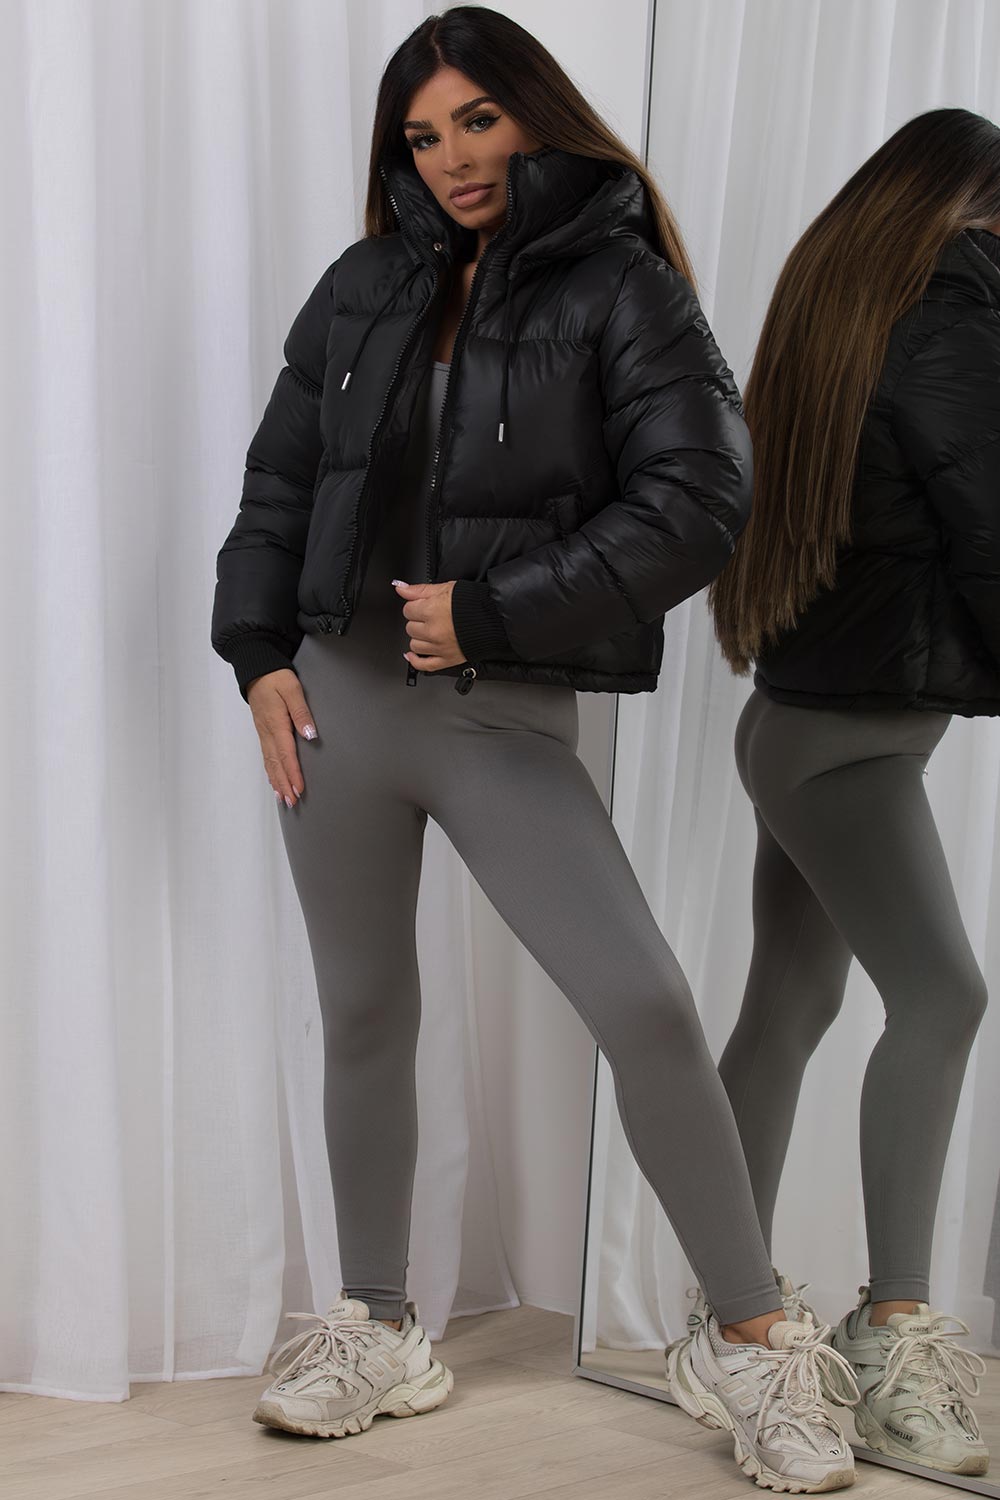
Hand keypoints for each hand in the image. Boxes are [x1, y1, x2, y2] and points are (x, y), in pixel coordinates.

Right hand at [246, 668, 316, 805]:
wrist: (256, 668)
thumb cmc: (276, 677)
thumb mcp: (292, 689)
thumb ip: (302, 713)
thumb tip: (310, 735)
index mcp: (276, 723)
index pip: (286, 754)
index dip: (293, 773)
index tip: (299, 789)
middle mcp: (267, 732)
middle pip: (276, 763)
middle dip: (284, 784)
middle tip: (292, 802)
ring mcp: (263, 732)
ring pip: (269, 762)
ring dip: (277, 781)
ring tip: (283, 798)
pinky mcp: (262, 730)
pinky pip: (266, 756)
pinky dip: (270, 771)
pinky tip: (274, 779)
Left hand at [392, 579, 464, 670]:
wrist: (495, 618)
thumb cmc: (473, 602)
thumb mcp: (446, 588)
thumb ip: (420, 590)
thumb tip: (400, 589)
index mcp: (432, 611)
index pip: (408, 610)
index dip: (416, 606)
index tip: (424, 606)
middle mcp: (433, 631)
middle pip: (410, 627)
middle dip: (418, 621)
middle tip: (431, 617)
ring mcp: (439, 647)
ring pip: (414, 645)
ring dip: (420, 638)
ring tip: (431, 631)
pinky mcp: (447, 660)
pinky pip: (423, 665)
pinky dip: (415, 661)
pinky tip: (412, 655)